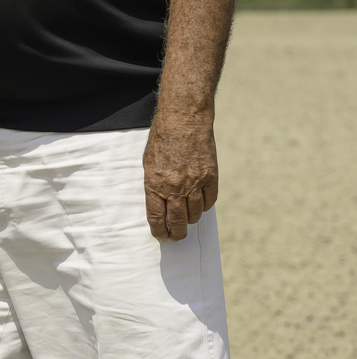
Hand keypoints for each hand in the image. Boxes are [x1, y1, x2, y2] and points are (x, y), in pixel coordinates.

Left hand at [142, 108, 218, 241]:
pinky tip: (200, 207)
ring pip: (194, 213)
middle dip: (176, 233)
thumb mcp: (148, 162)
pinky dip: (204, 207)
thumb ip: (153, 184)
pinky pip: (209, 201)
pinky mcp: (210, 177)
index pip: (156, 216)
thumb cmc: (162, 139)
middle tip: (176, 238)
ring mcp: (194, 183)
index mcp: (154, 183)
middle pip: (177, 220)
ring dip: (190, 221)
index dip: (159, 230)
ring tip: (186, 222)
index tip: (161, 236)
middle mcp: (175, 187)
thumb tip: (158, 204)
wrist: (184, 120)